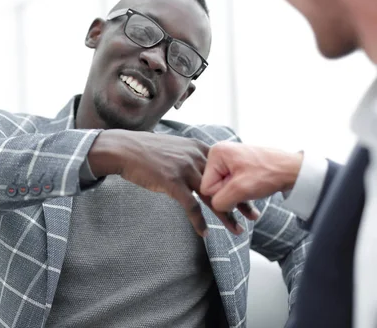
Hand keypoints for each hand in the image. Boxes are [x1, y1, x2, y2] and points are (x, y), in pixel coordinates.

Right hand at [88, 130, 252, 236]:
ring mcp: (184, 169)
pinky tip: (205, 233)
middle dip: (241, 200)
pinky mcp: (172, 182)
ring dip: (226, 215)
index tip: (251, 195)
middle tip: (255, 215)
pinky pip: (191, 206)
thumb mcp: (174, 147)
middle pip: (224, 182)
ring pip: (212, 196)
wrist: (124, 149)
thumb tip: (200, 167)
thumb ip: (189, 155)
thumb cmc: (146, 150)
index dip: (239, 183)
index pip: (226, 167)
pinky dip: (199, 221)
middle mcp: (194, 157)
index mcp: (197, 147)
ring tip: (237, 230)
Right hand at [200, 141, 302, 213]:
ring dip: (238, 197)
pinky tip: (253, 195)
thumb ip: (220, 201)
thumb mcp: (240, 190)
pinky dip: (242, 193)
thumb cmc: (268, 174)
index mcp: (216, 153)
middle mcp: (220, 153)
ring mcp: (229, 159)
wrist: (293, 169)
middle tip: (247, 194)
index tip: (238, 191)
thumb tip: (215, 206)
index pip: (206, 186)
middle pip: (214, 187)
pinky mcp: (238, 166)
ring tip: (253, 193)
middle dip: (230, 196)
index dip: (222, 195)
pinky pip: (232, 184)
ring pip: (224, 188)